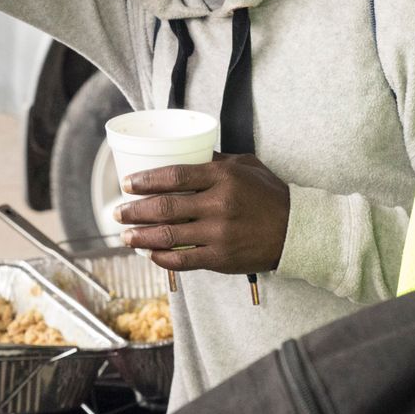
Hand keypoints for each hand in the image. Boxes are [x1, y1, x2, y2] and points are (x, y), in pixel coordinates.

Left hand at [118, 154, 290, 274]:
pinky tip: (149, 254)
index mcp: (223, 177)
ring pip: (168, 236)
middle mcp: (219, 205)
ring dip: (140, 236)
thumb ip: (214, 160)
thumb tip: (183, 153)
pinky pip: (183, 260)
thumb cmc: (270, 194)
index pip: (175, 176)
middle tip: (117, 211)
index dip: (146, 180)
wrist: (297, 231)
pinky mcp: (221, 258)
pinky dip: (161, 258)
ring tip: (125, 235)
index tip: (127, 183)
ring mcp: (219, 234)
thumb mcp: (246, 166)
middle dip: (135, 210)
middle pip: (165, 207)